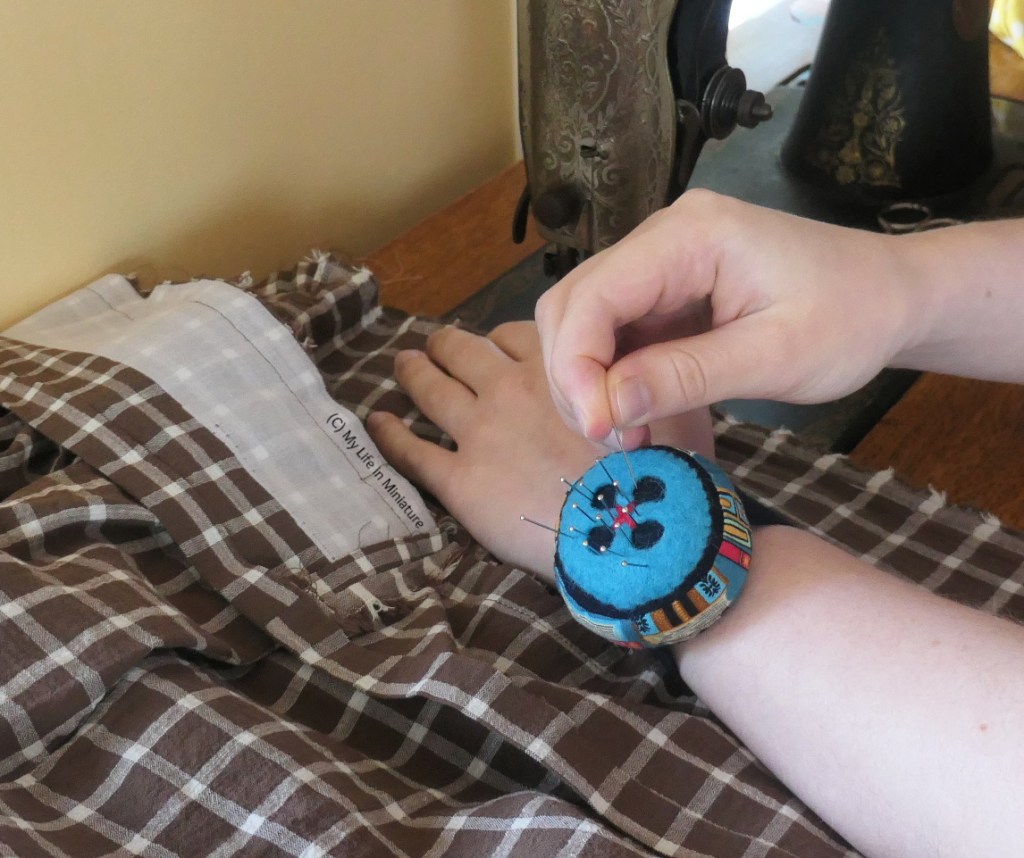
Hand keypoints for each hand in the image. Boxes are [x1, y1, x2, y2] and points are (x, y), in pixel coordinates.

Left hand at [366, 322, 713, 577]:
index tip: (496, 347)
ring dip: (411, 371)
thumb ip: (639, 379)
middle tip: (433, 344)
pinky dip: (389, 433)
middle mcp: (509, 390)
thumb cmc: (660, 474)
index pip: (514, 333)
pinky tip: (376, 422)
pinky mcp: (459, 481)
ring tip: (401, 365)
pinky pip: (411, 451)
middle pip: (462, 350)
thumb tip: (636, 370)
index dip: (500, 338)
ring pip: (429, 388)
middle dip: (445, 343)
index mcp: (556, 367)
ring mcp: (478, 434)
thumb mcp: (666, 408)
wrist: (633, 537)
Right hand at [535, 190, 915, 441]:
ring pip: (583, 318)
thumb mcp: (776, 357)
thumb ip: (687, 376)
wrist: (892, 296)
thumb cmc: (852, 319)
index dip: (577, 365)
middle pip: (574, 303)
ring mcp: (661, 259)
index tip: (600, 429)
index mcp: (691, 235)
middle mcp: (663, 235)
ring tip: (625, 432)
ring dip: (588, 380)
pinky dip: (611, 375)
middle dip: (575, 376)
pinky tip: (635, 412)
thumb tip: (607, 408)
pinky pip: (613, 330)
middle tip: (612, 438)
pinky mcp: (666, 287)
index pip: (594, 295)